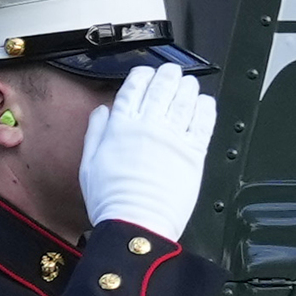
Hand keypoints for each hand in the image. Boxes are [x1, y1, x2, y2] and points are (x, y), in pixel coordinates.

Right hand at [78, 64, 214, 239]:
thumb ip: (96, 133)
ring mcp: (173, 137)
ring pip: (184, 100)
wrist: (136, 223)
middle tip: (172, 72)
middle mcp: (148, 127)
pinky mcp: (194, 151)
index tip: (146, 73)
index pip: (133, 89)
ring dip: (188, 86)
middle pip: (162, 89)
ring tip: (188, 83)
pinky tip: (204, 102)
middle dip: (168, 75)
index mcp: (121, 127)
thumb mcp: (89, 164)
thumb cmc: (112, 199)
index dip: (141, 76)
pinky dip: (205, 107)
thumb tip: (102, 111)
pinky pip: (204, 121)